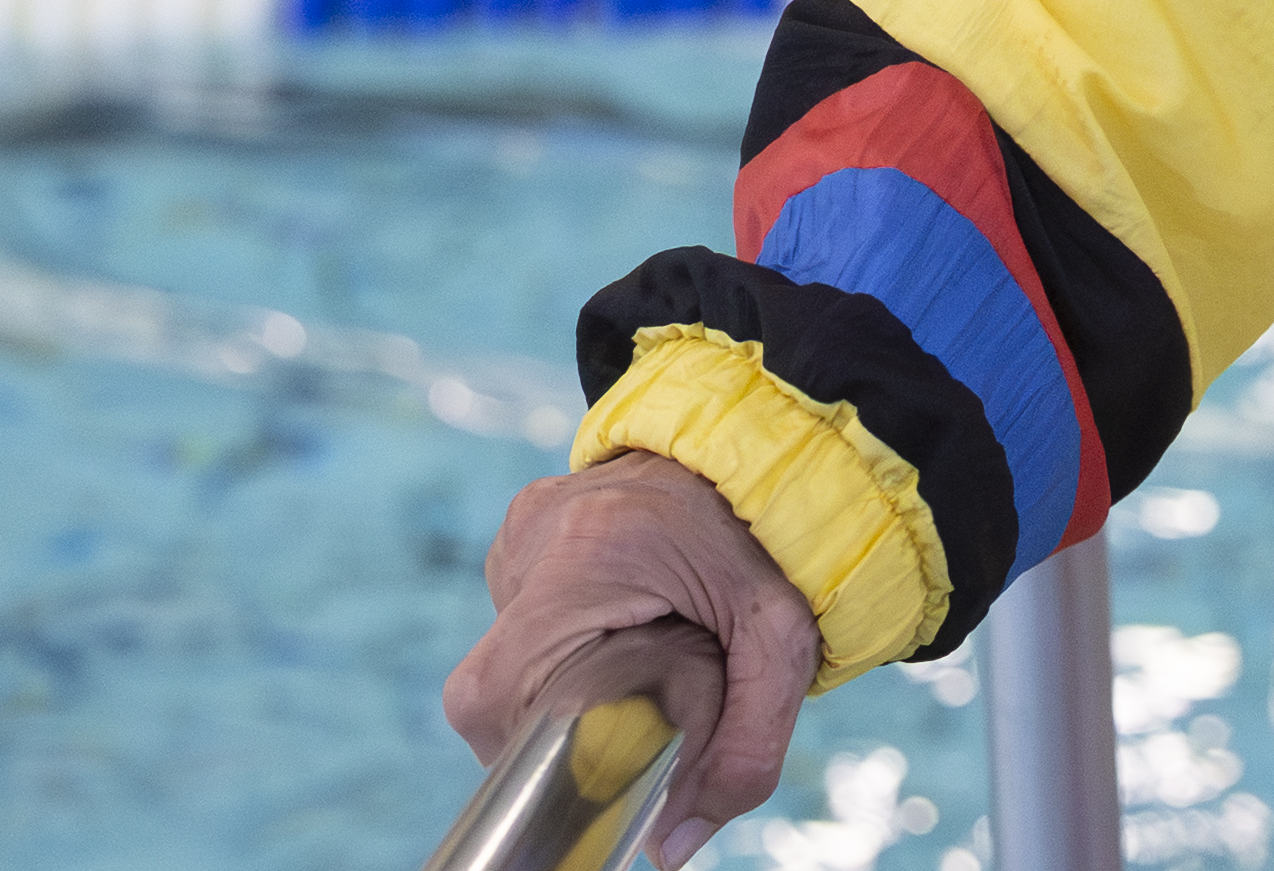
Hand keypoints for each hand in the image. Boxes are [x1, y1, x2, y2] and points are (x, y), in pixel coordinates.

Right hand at [443, 451, 822, 866]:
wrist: (772, 443)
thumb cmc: (778, 541)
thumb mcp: (783, 648)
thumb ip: (742, 753)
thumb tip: (668, 850)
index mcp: (593, 550)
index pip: (497, 686)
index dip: (524, 750)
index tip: (578, 767)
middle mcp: (540, 531)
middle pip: (491, 684)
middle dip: (546, 726)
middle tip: (615, 726)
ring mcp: (525, 522)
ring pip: (503, 653)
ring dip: (556, 683)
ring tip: (629, 663)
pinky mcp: (526, 521)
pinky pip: (516, 616)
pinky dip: (557, 644)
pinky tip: (614, 630)